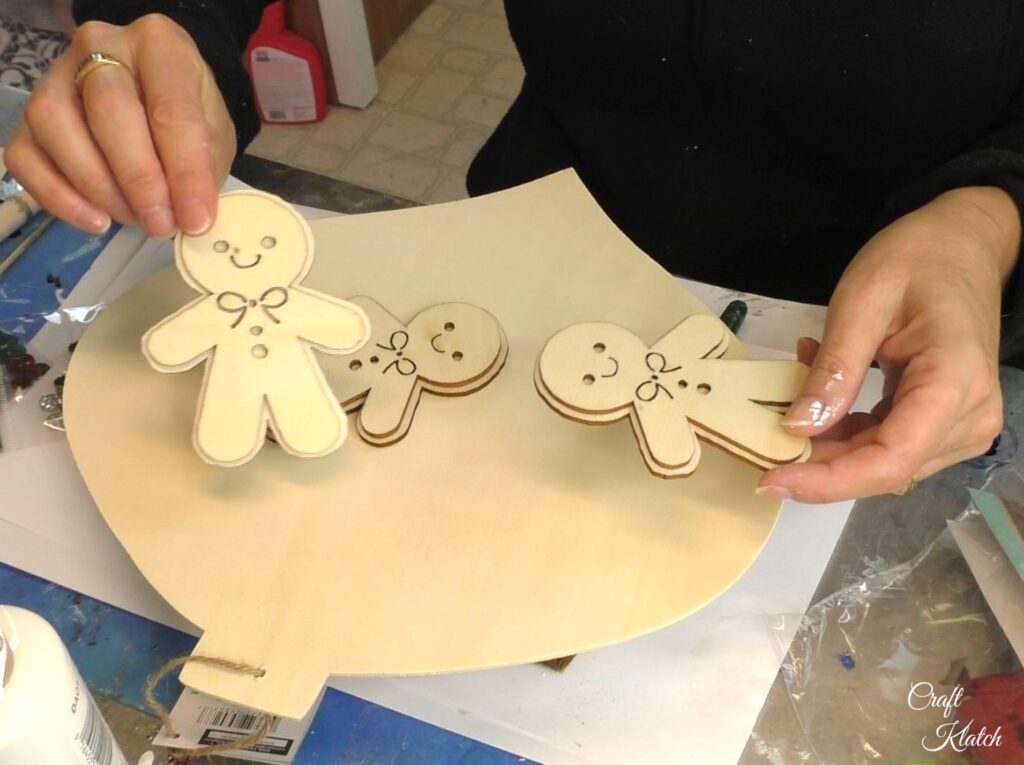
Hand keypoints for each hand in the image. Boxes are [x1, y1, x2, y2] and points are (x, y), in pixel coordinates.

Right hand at [4, 14, 235, 237]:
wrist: (153, 95)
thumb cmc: (186, 114)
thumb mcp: (212, 133)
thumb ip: (203, 166)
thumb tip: (190, 217)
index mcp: (160, 44)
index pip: (171, 109)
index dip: (185, 172)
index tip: (196, 219)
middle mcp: (100, 45)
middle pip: (109, 110)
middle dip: (139, 179)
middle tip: (161, 224)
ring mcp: (55, 75)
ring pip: (57, 126)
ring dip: (98, 186)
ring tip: (134, 218)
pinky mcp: (27, 114)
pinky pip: (24, 155)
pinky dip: (58, 197)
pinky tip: (96, 220)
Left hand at [757, 186, 1020, 502]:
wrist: (962, 243)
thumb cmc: (917, 259)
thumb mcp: (861, 302)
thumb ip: (834, 369)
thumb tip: (797, 427)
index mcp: (953, 383)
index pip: (888, 460)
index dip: (827, 481)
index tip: (771, 479)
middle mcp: (968, 415)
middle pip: (883, 467)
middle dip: (819, 464)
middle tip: (761, 443)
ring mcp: (962, 422)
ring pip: (881, 461)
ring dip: (828, 443)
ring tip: (795, 394)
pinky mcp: (945, 420)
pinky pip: (887, 441)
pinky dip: (845, 427)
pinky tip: (820, 392)